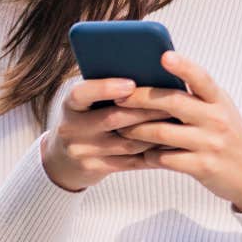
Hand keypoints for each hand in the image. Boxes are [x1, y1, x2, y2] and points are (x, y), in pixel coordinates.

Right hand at [40, 78, 172, 191]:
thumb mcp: (86, 102)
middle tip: (173, 101)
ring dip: (154, 133)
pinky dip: (152, 153)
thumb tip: (148, 72)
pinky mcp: (95, 169)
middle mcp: (71, 129)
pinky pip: (130, 162)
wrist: (64, 158)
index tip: (131, 84)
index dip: (106, 88)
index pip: (82, 94)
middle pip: (112, 119)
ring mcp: (82, 152)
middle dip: (145, 110)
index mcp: (70, 104)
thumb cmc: (86, 118)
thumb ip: (107, 89)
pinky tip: (170, 144)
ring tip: (177, 122)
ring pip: (126, 143)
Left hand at [111, 51, 241, 211]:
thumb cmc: (228, 137)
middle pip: (173, 102)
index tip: (164, 55)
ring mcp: (209, 143)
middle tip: (118, 97)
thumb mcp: (220, 110)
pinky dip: (148, 155)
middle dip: (140, 99)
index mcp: (219, 100)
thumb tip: (157, 78)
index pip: (201, 78)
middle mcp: (216, 119)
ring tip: (120, 127)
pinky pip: (165, 159)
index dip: (183, 66)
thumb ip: (196, 96)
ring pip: (162, 132)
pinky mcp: (202, 167)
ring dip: (136, 130)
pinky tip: (140, 153)